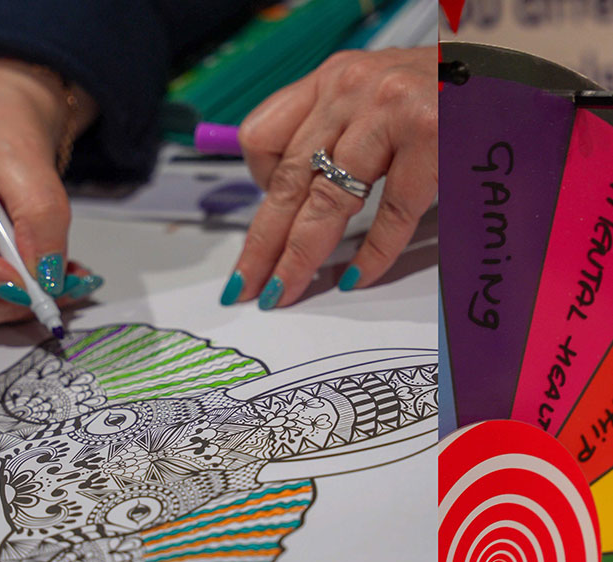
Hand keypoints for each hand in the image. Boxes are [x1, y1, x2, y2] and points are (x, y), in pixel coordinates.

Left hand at [229, 47, 436, 308]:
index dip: (257, 190)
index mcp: (330, 80)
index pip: (261, 138)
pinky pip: (391, 211)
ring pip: (326, 201)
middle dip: (263, 243)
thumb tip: (290, 201)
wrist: (514, 71)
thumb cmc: (442, 89)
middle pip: (288, 181)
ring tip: (283, 291)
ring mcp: (388, 111)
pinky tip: (355, 278)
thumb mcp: (371, 92)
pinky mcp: (431, 135)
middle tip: (244, 285)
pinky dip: (373, 253)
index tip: (258, 230)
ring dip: (300, 256)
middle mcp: (349, 91)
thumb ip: (330, 132)